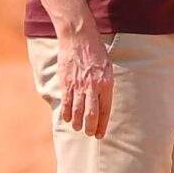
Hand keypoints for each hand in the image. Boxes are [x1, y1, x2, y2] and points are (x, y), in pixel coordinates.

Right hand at [57, 23, 114, 138]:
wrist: (79, 38)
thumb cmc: (96, 52)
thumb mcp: (107, 67)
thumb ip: (105, 84)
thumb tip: (103, 100)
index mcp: (106, 83)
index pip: (104, 110)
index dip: (102, 124)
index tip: (100, 134)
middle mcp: (92, 86)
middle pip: (91, 114)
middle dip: (90, 127)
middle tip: (89, 133)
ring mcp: (78, 85)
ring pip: (77, 111)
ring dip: (77, 123)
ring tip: (78, 128)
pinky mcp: (66, 82)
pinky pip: (66, 102)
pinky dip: (66, 113)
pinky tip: (67, 119)